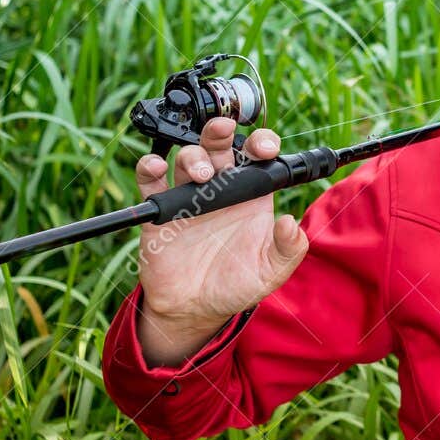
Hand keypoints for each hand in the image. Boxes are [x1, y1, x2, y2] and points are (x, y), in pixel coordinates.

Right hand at [132, 117, 309, 366]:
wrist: (195, 310)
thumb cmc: (238, 285)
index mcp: (251, 194)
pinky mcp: (161, 211)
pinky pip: (151, 181)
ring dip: (193, 156)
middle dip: (221, 132)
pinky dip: (149, 168)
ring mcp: (190, 196)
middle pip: (219, 147)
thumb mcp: (271, 271)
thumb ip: (288, 249)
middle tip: (224, 130)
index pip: (257, 156)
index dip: (262, 143)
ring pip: (188, 158)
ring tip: (201, 175)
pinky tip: (156, 168)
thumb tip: (289, 222)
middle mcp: (221, 188)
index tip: (265, 149)